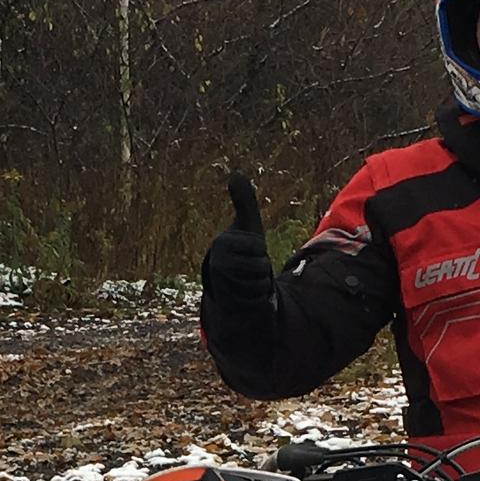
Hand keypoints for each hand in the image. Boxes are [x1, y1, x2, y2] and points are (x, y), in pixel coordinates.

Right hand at [201, 171, 275, 305]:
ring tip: (248, 280)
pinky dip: (257, 301)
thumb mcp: (246, 225)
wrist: (229, 283)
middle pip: (260, 267)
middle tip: (249, 266)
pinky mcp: (228, 307)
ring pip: (259, 286)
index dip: (260, 249)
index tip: (249, 250)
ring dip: (260, 285)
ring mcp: (221, 288)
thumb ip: (243, 200)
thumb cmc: (241, 250)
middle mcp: (217, 266)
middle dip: (262, 269)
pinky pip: (256, 303)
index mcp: (222, 244)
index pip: (258, 247)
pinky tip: (247, 297)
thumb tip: (234, 174)